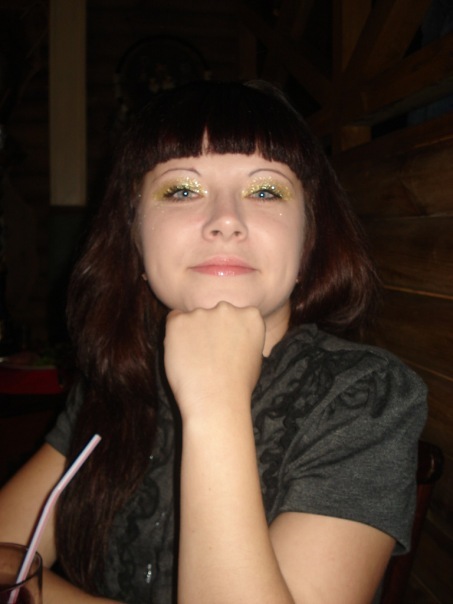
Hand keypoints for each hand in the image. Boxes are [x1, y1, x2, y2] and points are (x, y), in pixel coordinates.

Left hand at [164, 302, 264, 419]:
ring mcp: (202, 313)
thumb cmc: (238, 386)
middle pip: (214, 313)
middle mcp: (227, 308)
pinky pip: (173, 321)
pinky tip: (182, 356)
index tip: (225, 348)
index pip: (236, 314)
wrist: (216, 401)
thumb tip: (233, 334)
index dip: (228, 332)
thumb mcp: (255, 356)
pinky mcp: (179, 321)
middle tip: (208, 355)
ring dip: (191, 333)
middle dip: (210, 328)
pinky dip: (175, 336)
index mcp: (250, 316)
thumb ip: (244, 337)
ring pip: (192, 318)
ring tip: (195, 360)